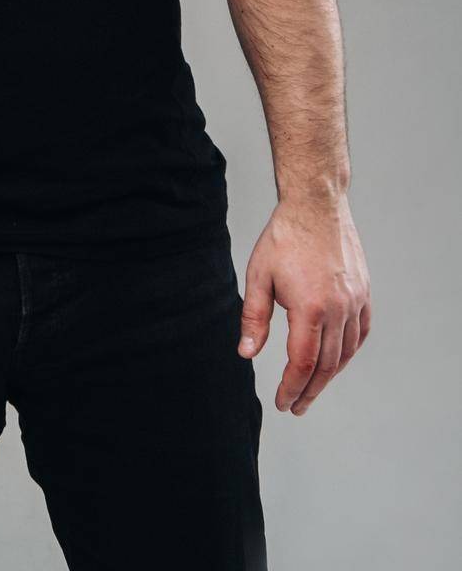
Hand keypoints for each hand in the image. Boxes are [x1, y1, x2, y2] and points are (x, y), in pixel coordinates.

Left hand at [237, 195, 370, 416]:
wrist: (316, 204)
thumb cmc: (284, 237)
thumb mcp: (259, 275)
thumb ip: (254, 317)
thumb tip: (246, 354)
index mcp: (310, 307)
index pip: (302, 363)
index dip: (292, 387)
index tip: (282, 403)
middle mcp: (338, 308)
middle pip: (327, 365)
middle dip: (309, 389)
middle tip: (297, 406)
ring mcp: (355, 301)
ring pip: (346, 352)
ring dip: (329, 375)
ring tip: (312, 387)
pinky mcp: (364, 292)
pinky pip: (360, 332)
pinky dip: (349, 351)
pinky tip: (338, 359)